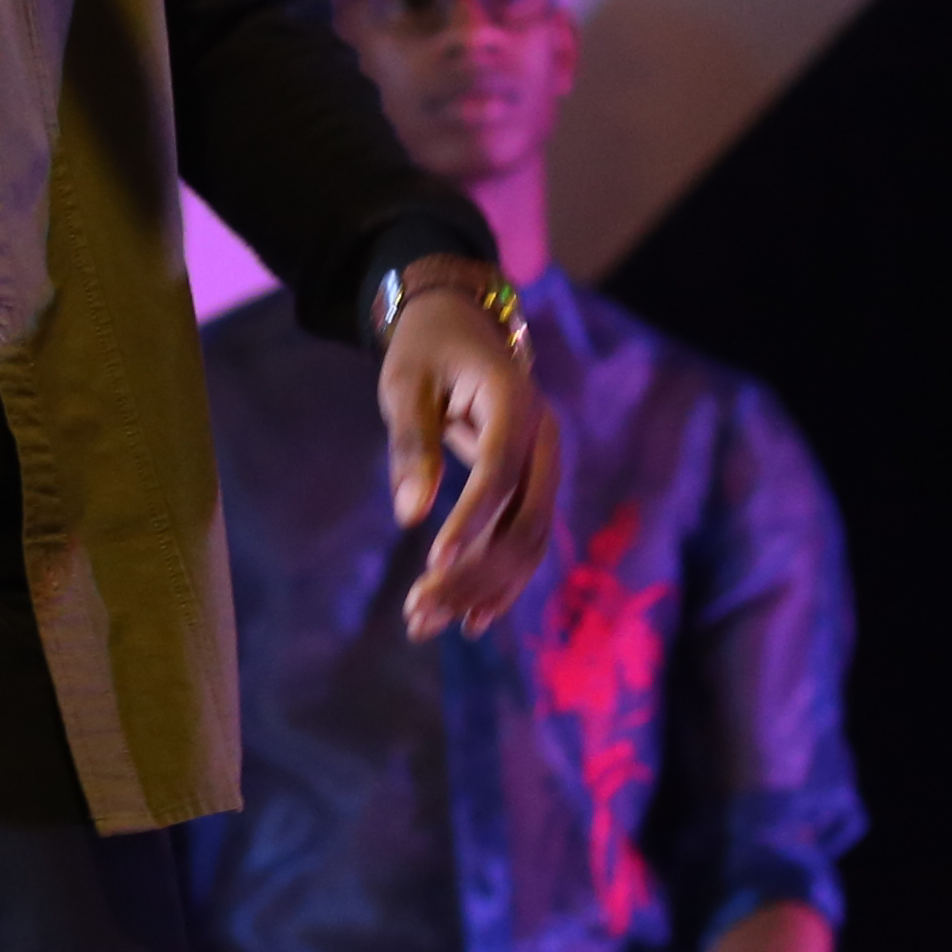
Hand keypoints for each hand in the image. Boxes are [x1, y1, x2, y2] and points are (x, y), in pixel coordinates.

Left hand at [378, 277, 557, 637]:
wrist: (463, 327)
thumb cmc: (427, 350)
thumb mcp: (406, 384)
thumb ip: (411, 445)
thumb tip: (410, 516)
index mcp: (515, 402)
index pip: (498, 472)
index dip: (470, 521)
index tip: (433, 563)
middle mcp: (544, 439)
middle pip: (523, 520)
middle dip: (473, 572)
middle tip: (417, 614)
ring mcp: (545, 467)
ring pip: (527, 542)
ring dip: (482, 588)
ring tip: (425, 624)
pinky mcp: (534, 488)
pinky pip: (526, 542)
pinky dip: (500, 582)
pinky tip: (469, 620)